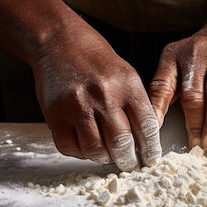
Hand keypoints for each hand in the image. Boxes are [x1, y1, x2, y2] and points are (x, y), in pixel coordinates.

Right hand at [32, 24, 161, 170]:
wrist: (60, 43)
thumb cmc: (96, 61)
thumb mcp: (126, 74)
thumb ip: (137, 105)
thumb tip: (147, 140)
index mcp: (127, 85)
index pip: (147, 126)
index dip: (151, 148)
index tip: (150, 158)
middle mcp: (104, 95)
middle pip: (122, 143)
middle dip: (129, 160)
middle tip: (129, 164)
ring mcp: (77, 105)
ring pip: (95, 150)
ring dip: (104, 158)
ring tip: (107, 155)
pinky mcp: (55, 114)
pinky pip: (69, 147)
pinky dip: (80, 153)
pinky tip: (86, 146)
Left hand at [149, 24, 206, 150]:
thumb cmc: (204, 56)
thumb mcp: (179, 64)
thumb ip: (169, 89)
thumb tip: (158, 125)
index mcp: (174, 56)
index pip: (161, 84)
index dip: (158, 109)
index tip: (155, 131)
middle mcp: (196, 53)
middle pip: (193, 93)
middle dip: (194, 122)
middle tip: (196, 143)